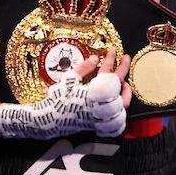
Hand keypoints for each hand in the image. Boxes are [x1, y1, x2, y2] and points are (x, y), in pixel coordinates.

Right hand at [0, 48, 132, 138]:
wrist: (50, 120)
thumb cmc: (57, 100)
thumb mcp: (69, 80)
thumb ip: (83, 68)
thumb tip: (95, 58)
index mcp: (92, 92)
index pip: (107, 72)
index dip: (111, 59)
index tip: (113, 51)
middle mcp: (99, 104)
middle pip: (118, 85)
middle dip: (124, 69)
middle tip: (125, 59)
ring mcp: (101, 115)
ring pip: (123, 104)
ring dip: (125, 90)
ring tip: (123, 81)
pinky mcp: (100, 123)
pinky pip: (118, 117)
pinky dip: (121, 107)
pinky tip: (119, 100)